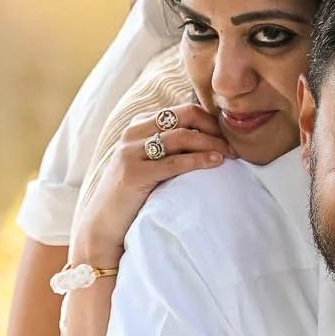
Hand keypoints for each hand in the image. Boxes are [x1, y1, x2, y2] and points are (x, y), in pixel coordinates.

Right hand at [70, 101, 233, 258]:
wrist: (102, 225)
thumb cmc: (131, 194)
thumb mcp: (147, 162)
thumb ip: (167, 146)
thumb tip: (208, 138)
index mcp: (137, 125)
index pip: (181, 110)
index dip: (209, 119)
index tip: (227, 134)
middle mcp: (132, 133)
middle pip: (184, 115)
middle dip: (213, 127)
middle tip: (233, 144)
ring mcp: (131, 152)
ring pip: (182, 136)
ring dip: (212, 143)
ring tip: (230, 154)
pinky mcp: (134, 173)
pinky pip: (175, 162)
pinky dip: (200, 160)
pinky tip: (216, 162)